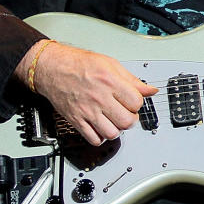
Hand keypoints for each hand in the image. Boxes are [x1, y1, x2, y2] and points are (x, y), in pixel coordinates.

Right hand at [19, 40, 158, 145]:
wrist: (52, 68)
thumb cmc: (80, 64)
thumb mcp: (111, 64)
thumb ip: (132, 80)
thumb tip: (150, 90)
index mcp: (110, 82)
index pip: (136, 103)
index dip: (137, 103)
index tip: (133, 101)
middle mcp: (99, 98)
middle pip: (127, 121)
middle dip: (131, 119)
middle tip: (126, 113)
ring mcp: (87, 111)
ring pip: (112, 133)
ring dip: (117, 130)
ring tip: (114, 121)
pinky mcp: (76, 120)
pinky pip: (93, 139)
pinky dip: (101, 137)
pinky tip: (101, 127)